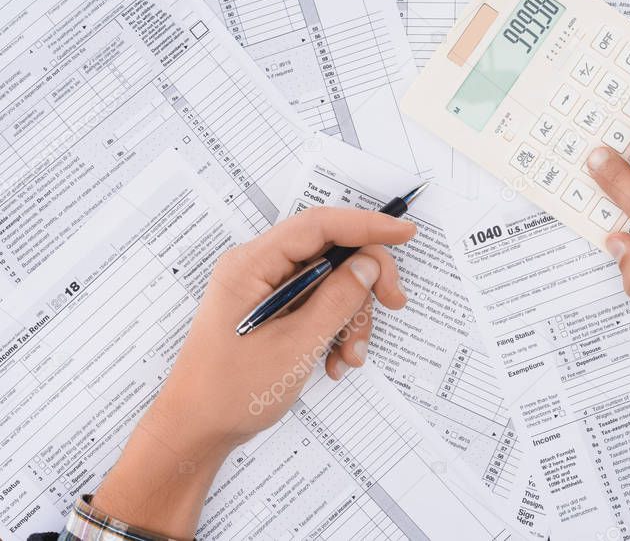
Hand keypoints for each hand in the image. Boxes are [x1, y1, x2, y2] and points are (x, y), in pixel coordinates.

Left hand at [92, 207, 414, 537]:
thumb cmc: (231, 392)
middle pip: (331, 252)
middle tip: (393, 304)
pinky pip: (319, 306)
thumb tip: (368, 264)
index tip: (405, 232)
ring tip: (349, 355)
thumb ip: (336, 300)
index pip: (319, 226)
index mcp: (252, 265)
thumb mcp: (295, 346)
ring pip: (331, 283)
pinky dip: (336, 330)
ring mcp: (266, 291)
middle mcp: (259, 269)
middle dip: (365, 281)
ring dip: (351, 317)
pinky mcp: (275, 312)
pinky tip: (334, 361)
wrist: (196, 432)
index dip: (367, 225)